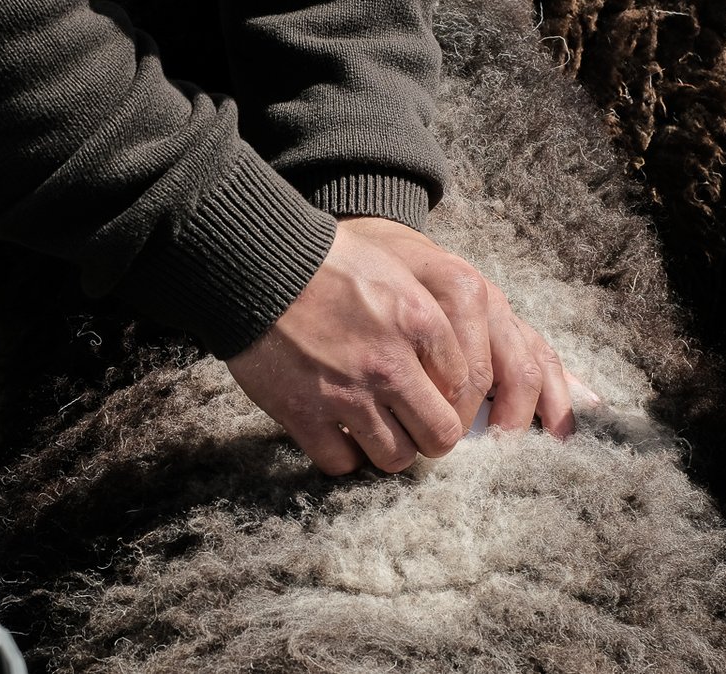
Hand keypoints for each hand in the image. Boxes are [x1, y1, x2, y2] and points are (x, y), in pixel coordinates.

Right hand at [226, 217, 572, 474]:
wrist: (256, 263)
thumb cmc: (329, 263)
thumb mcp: (397, 275)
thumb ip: (434, 322)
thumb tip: (467, 377)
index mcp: (422, 323)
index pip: (469, 390)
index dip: (460, 404)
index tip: (445, 405)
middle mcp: (392, 363)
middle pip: (440, 435)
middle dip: (434, 438)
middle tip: (418, 430)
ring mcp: (348, 393)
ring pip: (395, 458)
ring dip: (391, 450)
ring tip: (378, 433)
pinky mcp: (305, 414)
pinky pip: (342, 464)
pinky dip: (344, 457)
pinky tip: (338, 437)